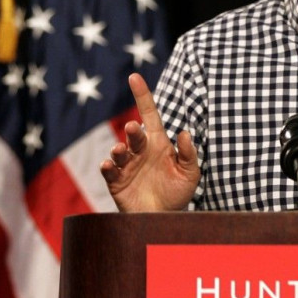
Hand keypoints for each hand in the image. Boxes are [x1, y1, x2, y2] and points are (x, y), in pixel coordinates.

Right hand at [100, 73, 199, 211]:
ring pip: (118, 151)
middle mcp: (140, 151)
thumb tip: (184, 132)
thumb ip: (189, 154)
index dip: (142, 96)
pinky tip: (109, 165)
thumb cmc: (177, 193)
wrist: (165, 220)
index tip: (134, 77)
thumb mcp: (190, 173)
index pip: (149, 114)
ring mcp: (126, 166)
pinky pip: (109, 172)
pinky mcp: (117, 182)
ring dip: (118, 149)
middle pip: (134, 134)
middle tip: (133, 128)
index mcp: (157, 143)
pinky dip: (107, 168)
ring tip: (120, 151)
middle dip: (132, 131)